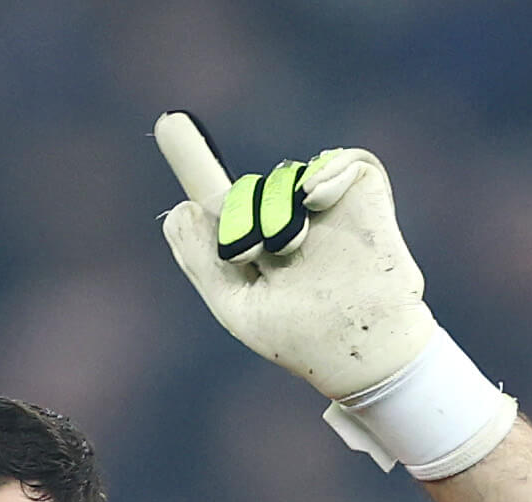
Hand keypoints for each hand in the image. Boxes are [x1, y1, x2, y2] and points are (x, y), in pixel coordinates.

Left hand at [155, 112, 434, 399]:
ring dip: (276, 207)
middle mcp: (288, 222)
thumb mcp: (236, 308)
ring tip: (292, 245)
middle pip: (246, 190)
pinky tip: (314, 200)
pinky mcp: (362, 193)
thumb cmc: (300, 338)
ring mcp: (325, 207)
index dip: (192, 160)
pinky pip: (337, 158)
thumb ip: (202, 261)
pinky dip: (324, 172)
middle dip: (239, 216)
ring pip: (283, 175)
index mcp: (257, 248)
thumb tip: (182, 207)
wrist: (360, 349)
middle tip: (251, 250)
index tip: (169, 121)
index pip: (220, 201)